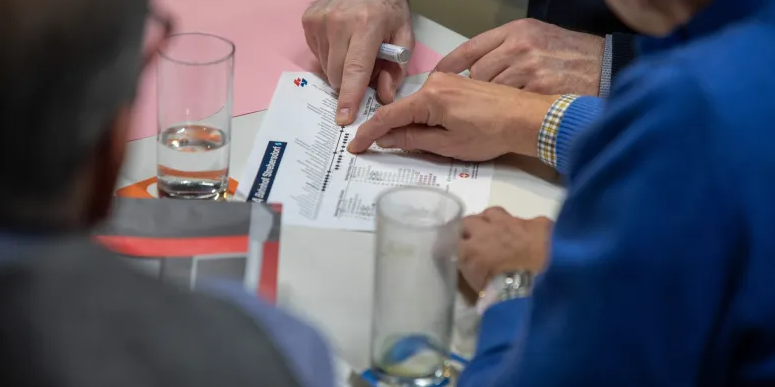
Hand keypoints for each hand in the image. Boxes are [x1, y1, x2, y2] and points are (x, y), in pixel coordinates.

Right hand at [302, 0, 413, 124]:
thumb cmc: (387, 10)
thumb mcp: (403, 36)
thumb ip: (396, 69)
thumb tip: (384, 97)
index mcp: (366, 25)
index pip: (355, 70)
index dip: (350, 97)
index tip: (344, 118)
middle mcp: (339, 22)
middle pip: (337, 75)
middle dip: (350, 83)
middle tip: (365, 67)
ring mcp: (320, 20)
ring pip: (326, 68)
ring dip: (340, 69)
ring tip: (353, 49)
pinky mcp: (308, 20)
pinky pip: (317, 55)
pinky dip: (330, 56)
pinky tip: (341, 41)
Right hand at [347, 72, 557, 160]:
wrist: (526, 119)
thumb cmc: (492, 134)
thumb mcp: (447, 145)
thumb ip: (412, 140)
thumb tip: (386, 139)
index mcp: (429, 97)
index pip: (388, 116)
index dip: (368, 133)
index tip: (355, 146)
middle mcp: (435, 82)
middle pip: (401, 109)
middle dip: (388, 130)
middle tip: (374, 151)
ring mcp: (447, 80)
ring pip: (416, 106)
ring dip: (409, 125)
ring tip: (407, 146)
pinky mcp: (458, 83)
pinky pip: (430, 101)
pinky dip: (423, 117)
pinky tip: (426, 132)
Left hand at [435, 19, 604, 95]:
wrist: (606, 67)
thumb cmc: (571, 55)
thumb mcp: (537, 38)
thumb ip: (505, 49)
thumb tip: (473, 66)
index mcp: (515, 31)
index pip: (469, 49)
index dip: (449, 66)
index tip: (437, 77)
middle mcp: (518, 47)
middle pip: (475, 74)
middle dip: (472, 90)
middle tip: (474, 102)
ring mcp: (527, 69)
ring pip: (490, 91)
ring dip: (489, 102)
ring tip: (499, 108)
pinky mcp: (537, 90)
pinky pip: (508, 105)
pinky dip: (507, 111)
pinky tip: (514, 113)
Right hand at [459, 207, 552, 291]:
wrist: (540, 289)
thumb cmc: (504, 297)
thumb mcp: (478, 293)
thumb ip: (469, 280)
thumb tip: (467, 276)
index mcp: (469, 252)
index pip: (450, 242)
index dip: (454, 246)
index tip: (456, 252)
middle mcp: (486, 232)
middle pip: (468, 222)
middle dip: (470, 230)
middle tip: (477, 242)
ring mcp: (511, 224)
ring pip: (493, 213)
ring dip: (492, 222)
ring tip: (498, 234)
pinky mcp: (536, 224)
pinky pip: (527, 220)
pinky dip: (526, 228)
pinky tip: (530, 237)